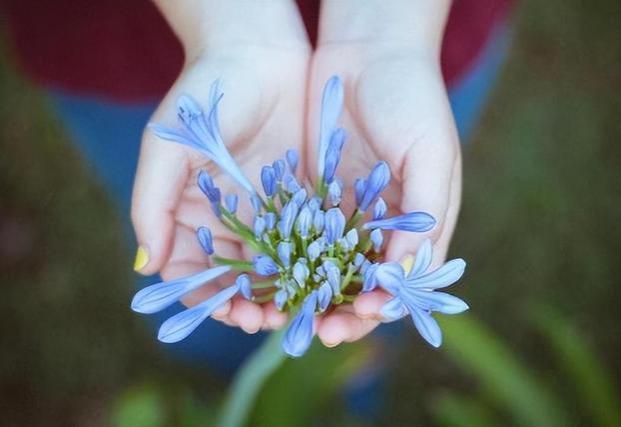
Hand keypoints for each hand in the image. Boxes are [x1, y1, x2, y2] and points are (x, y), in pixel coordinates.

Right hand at [132, 1, 309, 333]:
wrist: (256, 53)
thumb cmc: (203, 96)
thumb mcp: (168, 147)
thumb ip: (152, 204)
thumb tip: (144, 266)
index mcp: (192, 218)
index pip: (195, 274)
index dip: (208, 299)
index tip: (228, 311)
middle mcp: (231, 223)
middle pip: (239, 281)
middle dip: (252, 305)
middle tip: (268, 320)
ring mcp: (270, 215)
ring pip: (278, 270)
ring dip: (287, 294)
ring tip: (300, 309)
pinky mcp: (305, 200)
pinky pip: (312, 241)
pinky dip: (318, 264)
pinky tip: (329, 278)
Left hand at [308, 41, 460, 345]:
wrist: (367, 52)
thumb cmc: (413, 99)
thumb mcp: (431, 154)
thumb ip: (425, 214)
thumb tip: (405, 273)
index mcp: (418, 223)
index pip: (402, 280)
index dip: (382, 305)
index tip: (360, 319)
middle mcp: (380, 226)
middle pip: (361, 284)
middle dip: (341, 313)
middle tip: (318, 333)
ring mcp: (344, 213)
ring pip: (325, 269)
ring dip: (308, 297)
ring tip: (287, 317)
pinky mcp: (312, 197)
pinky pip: (297, 236)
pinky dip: (285, 261)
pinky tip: (267, 279)